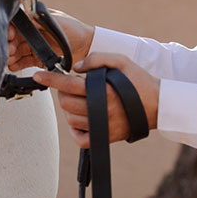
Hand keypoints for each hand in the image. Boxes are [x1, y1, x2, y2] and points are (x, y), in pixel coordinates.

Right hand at [6, 9, 93, 71]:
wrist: (87, 47)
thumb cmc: (75, 30)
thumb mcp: (57, 21)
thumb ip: (40, 19)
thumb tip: (25, 16)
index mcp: (35, 21)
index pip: (17, 24)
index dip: (10, 29)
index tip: (9, 35)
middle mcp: (32, 34)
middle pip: (13, 39)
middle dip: (8, 45)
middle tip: (9, 51)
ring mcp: (34, 47)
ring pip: (16, 52)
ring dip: (10, 56)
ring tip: (10, 60)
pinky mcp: (37, 59)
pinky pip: (23, 63)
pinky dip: (16, 65)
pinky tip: (14, 66)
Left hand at [32, 53, 159, 148]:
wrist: (158, 105)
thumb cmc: (139, 81)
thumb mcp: (120, 60)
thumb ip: (96, 59)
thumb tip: (75, 68)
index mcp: (102, 90)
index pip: (68, 84)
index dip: (50, 79)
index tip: (37, 75)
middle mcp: (100, 110)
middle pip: (65, 103)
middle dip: (64, 92)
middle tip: (73, 87)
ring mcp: (102, 126)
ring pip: (71, 119)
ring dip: (70, 109)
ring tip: (82, 101)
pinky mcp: (105, 138)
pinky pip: (80, 139)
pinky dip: (76, 129)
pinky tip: (82, 118)